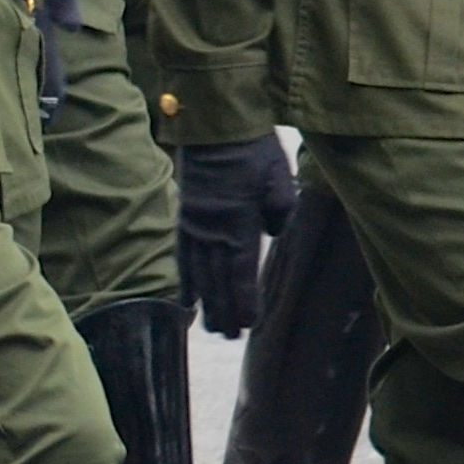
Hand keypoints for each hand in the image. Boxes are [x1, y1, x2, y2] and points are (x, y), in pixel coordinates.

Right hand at [180, 133, 295, 337]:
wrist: (214, 127)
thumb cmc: (253, 151)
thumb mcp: (280, 179)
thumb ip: (279, 212)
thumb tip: (270, 233)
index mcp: (237, 224)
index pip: (240, 272)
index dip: (244, 300)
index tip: (248, 324)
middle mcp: (212, 230)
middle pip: (217, 279)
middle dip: (225, 310)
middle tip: (230, 336)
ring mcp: (195, 224)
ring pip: (199, 272)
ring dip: (207, 302)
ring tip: (211, 327)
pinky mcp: (186, 216)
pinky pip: (183, 255)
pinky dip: (185, 279)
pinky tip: (187, 300)